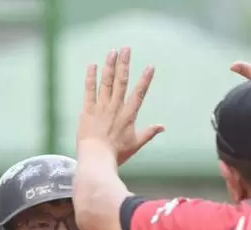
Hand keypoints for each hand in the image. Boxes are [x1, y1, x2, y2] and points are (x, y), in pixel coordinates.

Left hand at [78, 47, 164, 165]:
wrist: (97, 159)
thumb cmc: (117, 154)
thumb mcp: (136, 144)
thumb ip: (149, 133)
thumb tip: (163, 127)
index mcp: (128, 115)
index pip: (139, 93)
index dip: (145, 79)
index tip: (150, 66)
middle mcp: (115, 108)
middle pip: (121, 82)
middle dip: (124, 64)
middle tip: (126, 48)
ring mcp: (101, 108)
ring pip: (106, 83)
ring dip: (110, 66)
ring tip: (113, 51)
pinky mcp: (87, 111)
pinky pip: (89, 91)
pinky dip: (90, 78)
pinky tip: (93, 65)